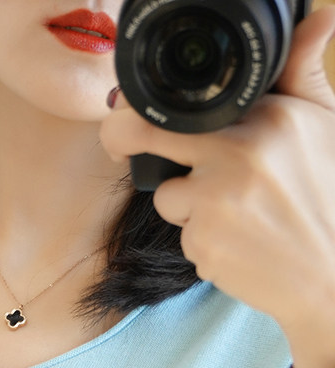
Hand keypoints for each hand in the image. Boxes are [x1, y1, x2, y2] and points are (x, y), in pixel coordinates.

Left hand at [100, 7, 334, 367]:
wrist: (332, 275)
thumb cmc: (327, 198)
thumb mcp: (324, 127)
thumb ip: (301, 74)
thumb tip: (318, 15)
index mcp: (266, 117)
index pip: (184, 102)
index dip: (144, 107)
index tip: (130, 112)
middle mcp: (237, 153)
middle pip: (144, 135)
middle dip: (122, 139)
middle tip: (120, 145)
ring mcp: (215, 201)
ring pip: (165, 195)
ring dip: (187, 206)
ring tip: (236, 213)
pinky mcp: (201, 243)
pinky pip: (182, 234)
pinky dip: (202, 240)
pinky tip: (239, 242)